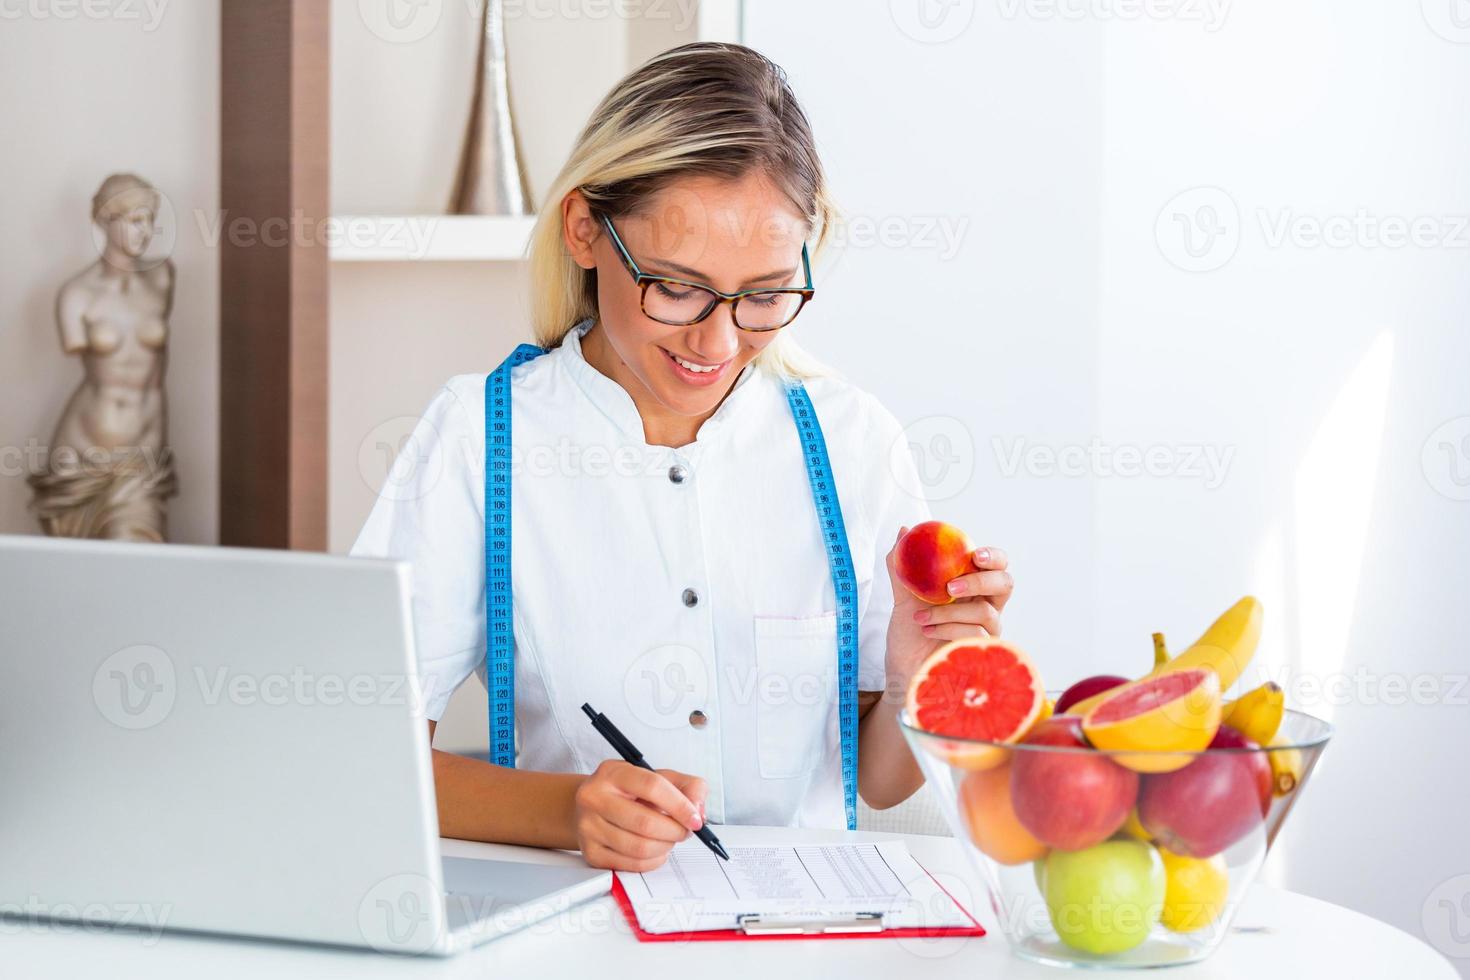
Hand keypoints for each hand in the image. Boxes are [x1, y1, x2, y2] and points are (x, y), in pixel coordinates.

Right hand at [572, 761, 707, 871]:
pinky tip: (656, 850)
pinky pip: (631, 864)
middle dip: (675, 831)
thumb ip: (687, 786)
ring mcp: (589, 826)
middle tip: (685, 831)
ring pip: (639, 847)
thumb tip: (698, 811)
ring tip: (670, 839)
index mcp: (613, 772)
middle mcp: (595, 797)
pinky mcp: (591, 852)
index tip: (695, 819)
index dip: (680, 806)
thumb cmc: (629, 792)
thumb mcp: (658, 777)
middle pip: (645, 822)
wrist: (592, 806)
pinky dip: (653, 861)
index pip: (652, 787)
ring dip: (665, 847)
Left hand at [883, 528, 1013, 694]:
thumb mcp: (902, 597)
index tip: (974, 554)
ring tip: (921, 618)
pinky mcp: (983, 653)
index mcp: (973, 589)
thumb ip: (903, 566)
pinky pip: (975, 634)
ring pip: (986, 612)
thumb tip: (904, 531)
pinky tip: (927, 631)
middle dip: (980, 581)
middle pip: (1006, 583)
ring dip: (948, 612)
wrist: (902, 669)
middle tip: (951, 587)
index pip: (998, 566)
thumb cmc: (908, 635)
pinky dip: (947, 629)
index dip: (993, 556)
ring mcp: (988, 632)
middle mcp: (986, 608)